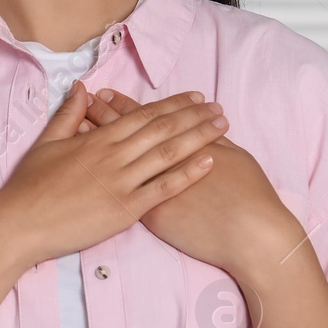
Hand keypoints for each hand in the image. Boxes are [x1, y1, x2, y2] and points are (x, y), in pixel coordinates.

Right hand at [0, 81, 229, 268]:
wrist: (20, 223)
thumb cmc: (29, 186)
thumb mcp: (46, 142)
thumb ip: (68, 114)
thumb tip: (81, 88)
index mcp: (97, 138)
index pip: (143, 114)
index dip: (173, 104)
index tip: (195, 96)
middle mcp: (114, 155)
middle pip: (162, 129)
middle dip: (194, 115)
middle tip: (219, 106)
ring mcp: (121, 182)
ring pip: (168, 153)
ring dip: (199, 137)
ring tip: (222, 126)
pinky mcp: (125, 209)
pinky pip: (163, 188)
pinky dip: (188, 173)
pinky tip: (209, 161)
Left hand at [81, 87, 297, 277]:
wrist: (249, 234)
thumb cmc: (249, 194)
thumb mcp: (235, 156)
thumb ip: (214, 139)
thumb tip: (206, 121)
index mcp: (180, 144)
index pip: (145, 119)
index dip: (123, 106)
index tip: (104, 94)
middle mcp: (160, 162)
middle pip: (124, 135)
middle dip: (103, 117)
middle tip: (85, 103)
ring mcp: (152, 188)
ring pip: (115, 162)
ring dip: (96, 144)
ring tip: (78, 130)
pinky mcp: (150, 215)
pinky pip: (118, 192)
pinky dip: (101, 180)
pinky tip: (85, 172)